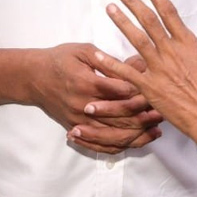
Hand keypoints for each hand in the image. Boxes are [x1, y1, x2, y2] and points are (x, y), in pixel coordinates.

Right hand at [30, 43, 161, 153]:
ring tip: (158, 128)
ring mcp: (79, 121)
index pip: (121, 92)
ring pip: (114, 135)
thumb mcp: (84, 50)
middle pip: (121, 116)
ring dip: (138, 133)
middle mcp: (83, 105)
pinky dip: (122, 145)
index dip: (142, 91)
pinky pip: (101, 145)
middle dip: (145, 115)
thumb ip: (110, 59)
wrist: (32, 77)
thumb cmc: (60, 59)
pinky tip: (139, 140)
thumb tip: (137, 63)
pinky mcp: (77, 129)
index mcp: (86, 82)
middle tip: (164, 111)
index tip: (158, 89)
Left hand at [86, 0, 196, 145]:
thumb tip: (196, 50)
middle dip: (132, 0)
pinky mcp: (150, 88)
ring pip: (137, 39)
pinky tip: (97, 53)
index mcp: (189, 44)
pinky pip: (126, 72)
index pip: (169, 11)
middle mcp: (173, 51)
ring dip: (121, 21)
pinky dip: (110, 63)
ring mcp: (160, 68)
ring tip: (109, 7)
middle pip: (149, 19)